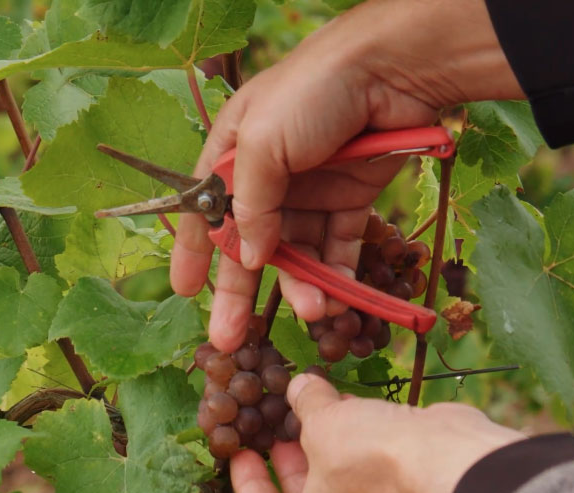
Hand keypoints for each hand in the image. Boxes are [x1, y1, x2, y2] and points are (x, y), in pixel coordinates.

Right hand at [173, 0, 523, 351]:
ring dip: (300, 285)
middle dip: (240, 292)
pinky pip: (339, 247)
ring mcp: (313, 189)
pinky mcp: (354, 198)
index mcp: (234, 152)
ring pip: (299, 253)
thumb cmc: (312, 92)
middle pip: (251, 243)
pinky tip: (335, 299)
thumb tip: (246, 258)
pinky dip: (337, 274)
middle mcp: (271, 175)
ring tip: (310, 311)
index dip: (194, 252)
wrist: (389, 72)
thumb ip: (249, 204)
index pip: (206, 210)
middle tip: (230, 339)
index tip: (184, 291)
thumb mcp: (261, 143)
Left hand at [230, 374, 524, 492]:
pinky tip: (358, 414)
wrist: (449, 464)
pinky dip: (361, 455)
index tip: (241, 452)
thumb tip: (300, 387)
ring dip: (329, 453)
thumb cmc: (372, 456)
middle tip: (279, 433)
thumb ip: (305, 404)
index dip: (246, 479)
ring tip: (321, 413)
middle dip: (291, 463)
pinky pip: (374, 486)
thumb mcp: (324, 422)